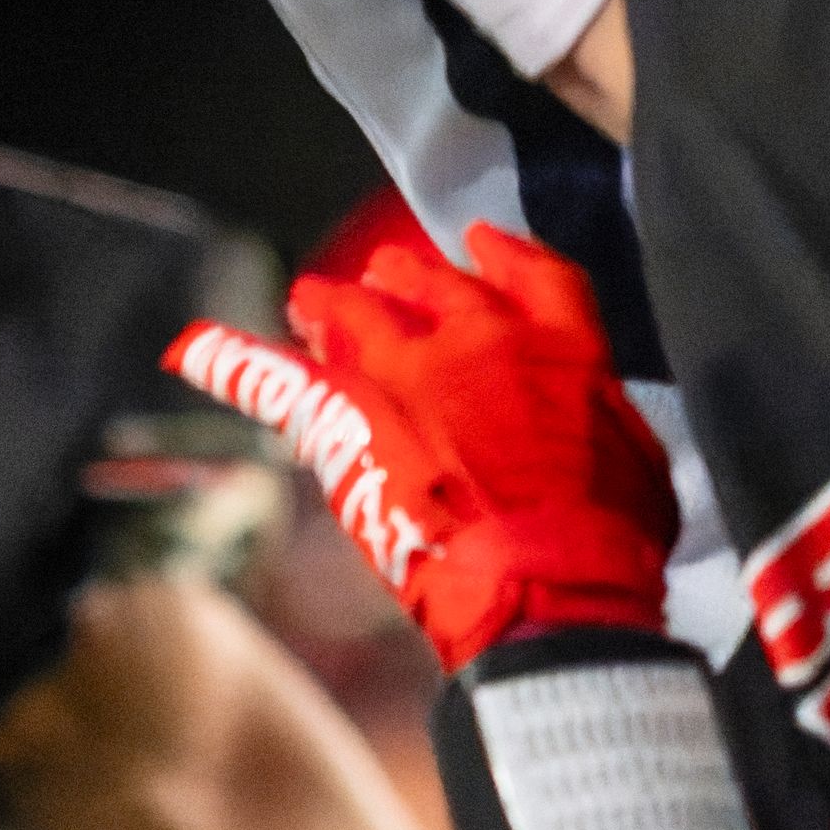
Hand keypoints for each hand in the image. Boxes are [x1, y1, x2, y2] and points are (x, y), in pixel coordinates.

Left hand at [167, 228, 676, 671]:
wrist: (551, 583)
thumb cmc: (611, 539)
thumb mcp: (638, 462)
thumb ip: (604, 421)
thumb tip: (598, 427)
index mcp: (562, 340)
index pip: (530, 271)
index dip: (502, 257)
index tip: (484, 246)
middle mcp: (482, 335)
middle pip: (435, 282)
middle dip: (410, 279)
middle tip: (391, 276)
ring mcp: (410, 370)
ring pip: (359, 313)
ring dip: (337, 305)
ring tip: (312, 300)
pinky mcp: (352, 419)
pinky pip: (282, 380)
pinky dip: (233, 362)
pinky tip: (192, 348)